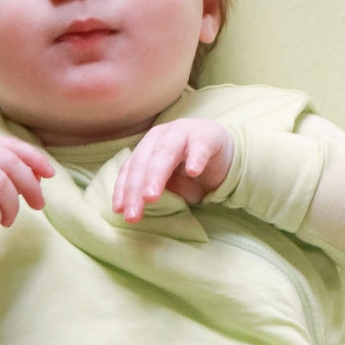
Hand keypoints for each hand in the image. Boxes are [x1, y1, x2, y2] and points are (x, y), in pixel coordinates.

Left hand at [112, 119, 233, 222]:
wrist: (224, 155)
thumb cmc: (190, 169)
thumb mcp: (168, 182)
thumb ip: (150, 189)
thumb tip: (129, 211)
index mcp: (147, 145)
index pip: (131, 168)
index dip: (123, 188)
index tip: (119, 210)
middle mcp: (162, 135)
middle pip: (144, 161)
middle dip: (136, 188)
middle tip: (133, 212)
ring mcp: (184, 132)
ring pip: (166, 152)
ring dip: (156, 174)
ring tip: (151, 196)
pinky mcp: (208, 136)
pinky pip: (200, 147)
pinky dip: (196, 158)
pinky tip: (193, 172)